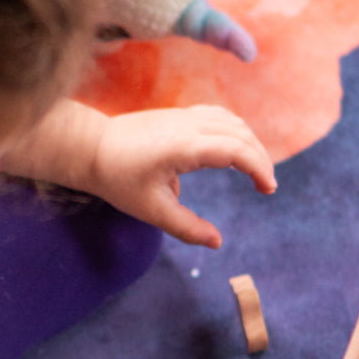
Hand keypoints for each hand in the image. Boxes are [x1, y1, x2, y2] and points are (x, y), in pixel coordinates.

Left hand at [87, 105, 275, 246]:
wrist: (91, 148)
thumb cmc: (119, 180)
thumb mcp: (152, 211)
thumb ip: (187, 228)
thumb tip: (217, 243)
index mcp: (184, 147)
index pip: (235, 150)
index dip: (258, 168)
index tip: (267, 189)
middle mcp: (188, 126)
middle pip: (240, 134)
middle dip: (260, 158)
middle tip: (266, 187)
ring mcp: (184, 116)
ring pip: (232, 121)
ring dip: (250, 143)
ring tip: (256, 170)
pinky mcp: (179, 115)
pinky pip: (218, 116)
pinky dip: (236, 131)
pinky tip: (237, 149)